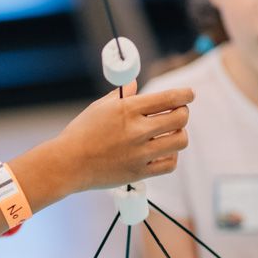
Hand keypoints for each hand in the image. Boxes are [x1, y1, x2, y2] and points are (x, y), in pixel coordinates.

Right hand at [58, 82, 191, 192]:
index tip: (189, 94)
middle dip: (183, 113)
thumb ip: (122, 95)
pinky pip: (169, 164)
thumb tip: (135, 84)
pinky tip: (163, 151)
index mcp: (128, 110)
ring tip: (171, 133)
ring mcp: (140, 153)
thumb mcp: (99, 107)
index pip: (169, 98)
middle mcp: (137, 130)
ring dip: (179, 134)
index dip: (185, 94)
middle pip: (180, 118)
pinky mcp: (139, 172)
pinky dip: (171, 156)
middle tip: (178, 113)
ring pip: (180, 141)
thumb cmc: (81, 133)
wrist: (68, 164)